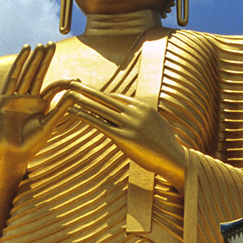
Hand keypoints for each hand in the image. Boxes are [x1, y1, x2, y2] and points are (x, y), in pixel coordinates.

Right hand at [0, 43, 71, 165]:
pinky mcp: (4, 99)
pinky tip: (25, 52)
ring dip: (33, 59)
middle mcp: (28, 99)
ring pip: (26, 74)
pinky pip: (12, 78)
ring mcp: (16, 98)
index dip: (64, 82)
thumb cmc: (30, 144)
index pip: (53, 88)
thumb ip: (61, 108)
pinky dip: (19, 64)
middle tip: (52, 44)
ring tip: (40, 45)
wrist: (11, 154)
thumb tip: (76, 93)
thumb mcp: (48, 125)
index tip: (77, 79)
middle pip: (38, 75)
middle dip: (44, 60)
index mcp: (40, 106)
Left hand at [65, 81, 187, 187]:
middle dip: (87, 91)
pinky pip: (100, 124)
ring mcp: (129, 124)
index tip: (88, 92)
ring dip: (82, 101)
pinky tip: (74, 112)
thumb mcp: (158, 126)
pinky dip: (85, 116)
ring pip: (101, 109)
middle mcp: (135, 112)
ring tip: (68, 95)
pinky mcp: (123, 137)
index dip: (100, 96)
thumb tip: (140, 117)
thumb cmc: (167, 146)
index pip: (117, 99)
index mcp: (143, 107)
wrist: (174, 159)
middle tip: (72, 83)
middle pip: (106, 99)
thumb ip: (146, 119)